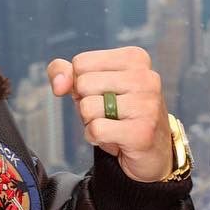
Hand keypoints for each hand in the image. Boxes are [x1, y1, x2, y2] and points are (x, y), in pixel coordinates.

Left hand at [48, 46, 173, 181]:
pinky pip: (96, 129)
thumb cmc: (118, 113)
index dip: (82, 83)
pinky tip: (114, 139)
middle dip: (86, 103)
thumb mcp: (89, 86)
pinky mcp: (142, 132)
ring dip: (91, 122)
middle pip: (83, 84)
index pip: (81, 63)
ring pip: (87, 107)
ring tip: (113, 124)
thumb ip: (65, 72)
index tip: (104, 94)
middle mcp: (146, 77)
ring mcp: (147, 104)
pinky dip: (95, 137)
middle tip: (109, 112)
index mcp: (135, 58)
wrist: (151, 150)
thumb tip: (59, 84)